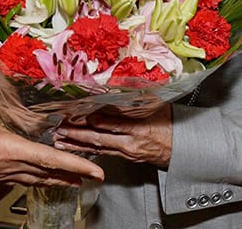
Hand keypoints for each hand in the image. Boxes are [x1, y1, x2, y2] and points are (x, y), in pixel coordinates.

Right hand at [0, 89, 103, 190]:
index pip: (51, 158)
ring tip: (77, 180)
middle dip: (75, 172)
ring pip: (40, 179)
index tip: (94, 169)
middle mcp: (13, 166)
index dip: (75, 163)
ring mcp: (7, 175)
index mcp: (11, 149)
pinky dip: (41, 178)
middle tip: (96, 174)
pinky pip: (27, 180)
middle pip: (51, 172)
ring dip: (60, 178)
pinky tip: (45, 178)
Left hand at [53, 103, 172, 167]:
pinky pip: (103, 153)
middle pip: (99, 138)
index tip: (78, 114)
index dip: (95, 120)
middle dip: (77, 134)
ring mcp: (127, 152)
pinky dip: (87, 150)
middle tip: (59, 129)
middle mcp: (130, 143)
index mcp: (139, 128)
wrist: (182, 148)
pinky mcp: (125, 157)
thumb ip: (137, 97)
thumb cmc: (170, 123)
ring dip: (77, 144)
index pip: (113, 124)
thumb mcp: (156, 106)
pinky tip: (74, 148)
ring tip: (59, 140)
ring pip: (98, 148)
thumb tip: (119, 84)